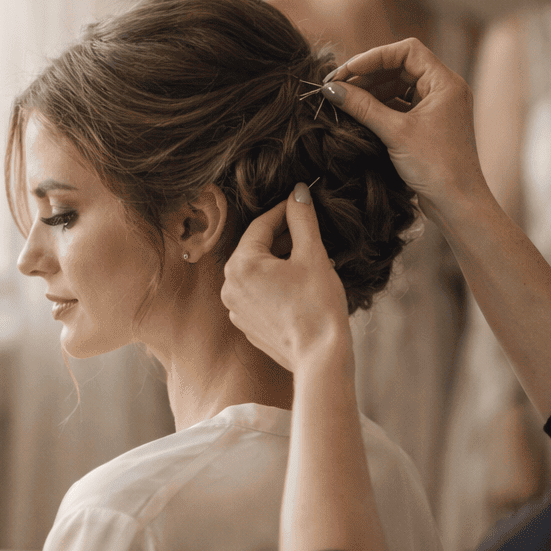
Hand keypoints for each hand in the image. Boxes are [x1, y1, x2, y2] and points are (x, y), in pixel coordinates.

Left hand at [222, 184, 351, 372]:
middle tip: (309, 231)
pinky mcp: (247, 326)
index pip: (261, 225)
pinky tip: (301, 285)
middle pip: (256, 248)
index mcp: (241, 265)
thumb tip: (298, 192)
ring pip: (258, 272)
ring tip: (310, 259)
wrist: (320, 358)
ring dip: (280, 261)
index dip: (284, 210)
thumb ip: (302, 219)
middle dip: (283, 237)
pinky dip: (276, 284)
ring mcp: (236, 309)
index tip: (301, 202)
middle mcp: (230, 286)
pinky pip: (258, 294)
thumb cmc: (317, 306)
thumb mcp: (313, 254)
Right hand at [322, 37, 489, 218]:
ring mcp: (438, 107)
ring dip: (372, 91)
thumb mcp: (395, 133)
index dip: (374, 57)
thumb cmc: (436, 167)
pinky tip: (360, 115)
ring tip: (346, 101)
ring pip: (399, 86)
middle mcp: (444, 90)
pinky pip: (402, 105)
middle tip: (338, 86)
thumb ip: (362, 107)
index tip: (347, 71)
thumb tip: (331, 90)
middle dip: (369, 75)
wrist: (458, 204)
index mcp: (445, 83)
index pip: (407, 51)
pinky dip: (380, 107)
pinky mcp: (430, 125)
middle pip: (401, 67)